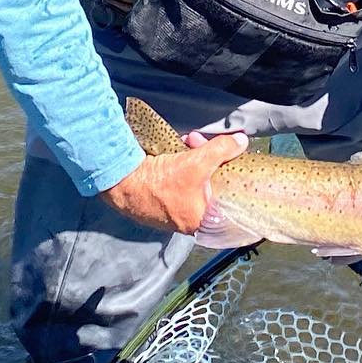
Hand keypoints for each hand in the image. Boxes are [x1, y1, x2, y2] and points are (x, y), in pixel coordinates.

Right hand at [100, 129, 247, 233]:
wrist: (120, 182)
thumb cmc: (158, 182)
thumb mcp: (197, 162)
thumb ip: (223, 150)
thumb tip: (241, 142)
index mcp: (199, 220)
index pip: (227, 207)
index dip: (233, 185)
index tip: (238, 173)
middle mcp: (185, 221)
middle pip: (209, 188)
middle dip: (210, 162)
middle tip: (206, 146)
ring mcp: (170, 212)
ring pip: (192, 182)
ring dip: (193, 159)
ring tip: (189, 142)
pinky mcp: (157, 201)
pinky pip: (177, 181)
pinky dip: (179, 164)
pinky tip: (177, 149)